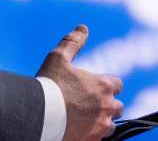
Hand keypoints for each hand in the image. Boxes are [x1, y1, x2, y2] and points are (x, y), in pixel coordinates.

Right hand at [36, 24, 123, 140]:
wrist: (40, 116)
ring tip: (86, 120)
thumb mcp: (58, 57)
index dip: (107, 85)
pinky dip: (93, 135)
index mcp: (103, 85)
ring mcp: (101, 126)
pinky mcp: (93, 140)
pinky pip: (100, 139)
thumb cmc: (50, 85)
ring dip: (102, 122)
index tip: (96, 87)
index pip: (117, 84)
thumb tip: (83, 28)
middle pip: (117, 107)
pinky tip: (80, 131)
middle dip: (107, 105)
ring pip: (111, 125)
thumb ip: (73, 42)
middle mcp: (107, 106)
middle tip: (90, 105)